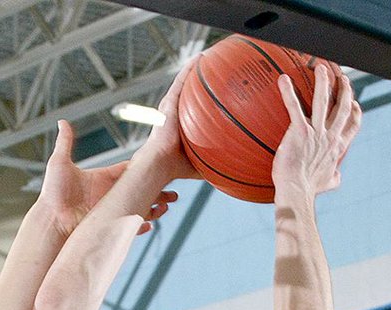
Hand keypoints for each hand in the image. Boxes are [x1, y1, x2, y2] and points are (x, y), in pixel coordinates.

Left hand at [40, 120, 177, 236]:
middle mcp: (110, 195)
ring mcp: (110, 212)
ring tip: (167, 206)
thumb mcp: (59, 164)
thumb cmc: (53, 193)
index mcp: (104, 178)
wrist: (50, 220)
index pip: (130, 170)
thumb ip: (65, 142)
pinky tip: (151, 224)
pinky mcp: (106, 227)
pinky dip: (139, 226)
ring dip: (153, 208)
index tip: (159, 161)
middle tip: (174, 189)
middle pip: (140, 190)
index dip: (145, 167)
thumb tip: (62, 121)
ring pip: (138, 208)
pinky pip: (128, 227)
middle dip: (157, 189)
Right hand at [132, 58, 201, 183]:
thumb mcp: (198, 165)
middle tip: (211, 71)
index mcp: (179, 128)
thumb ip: (211, 165)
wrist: (160, 163)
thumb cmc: (175, 168)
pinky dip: (189, 68)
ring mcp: (170, 107)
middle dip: (197, 83)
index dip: (201, 103)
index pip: (192, 111)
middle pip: (188, 94)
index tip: (213, 96)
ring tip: (206, 58)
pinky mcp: (168, 102)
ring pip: (184, 83)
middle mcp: (173, 115)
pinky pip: (181, 81)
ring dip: (194, 70)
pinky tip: (200, 57)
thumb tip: (230, 171)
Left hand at [272, 64, 360, 200]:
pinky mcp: (299, 132)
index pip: (353, 124)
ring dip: (323, 81)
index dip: (355, 110)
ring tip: (321, 66)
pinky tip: (283, 79)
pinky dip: (288, 92)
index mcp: (337, 147)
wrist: (297, 193)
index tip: (354, 102)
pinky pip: (294, 107)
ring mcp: (316, 132)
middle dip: (344, 89)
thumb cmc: (309, 190)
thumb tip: (338, 178)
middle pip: (342, 106)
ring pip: (323, 100)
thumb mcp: (327, 183)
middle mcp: (330, 136)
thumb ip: (334, 177)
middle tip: (341, 76)